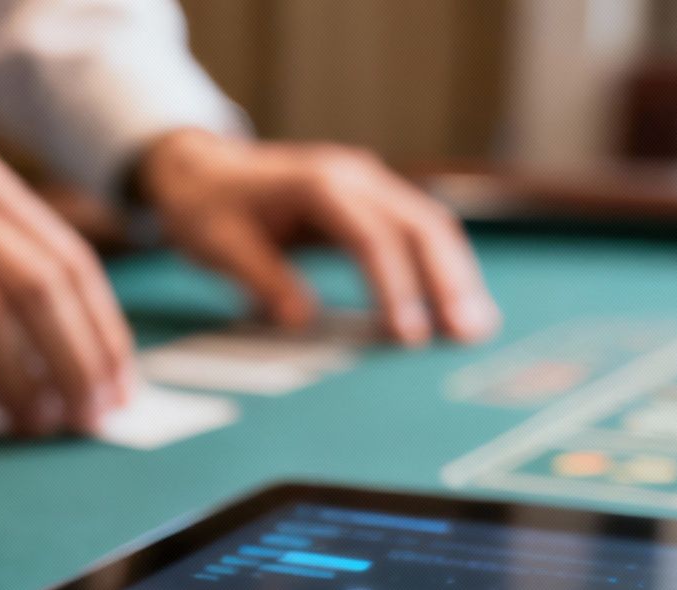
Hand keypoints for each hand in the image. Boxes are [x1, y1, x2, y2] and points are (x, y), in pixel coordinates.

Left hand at [136, 129, 499, 345]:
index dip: (395, 287)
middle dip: (448, 281)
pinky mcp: (371, 199)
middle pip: (419, 224)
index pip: (372, 237)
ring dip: (455, 274)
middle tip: (467, 334)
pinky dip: (439, 265)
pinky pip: (416, 229)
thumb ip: (261, 279)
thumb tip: (302, 321)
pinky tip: (455, 303)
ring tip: (476, 327)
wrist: (200, 168)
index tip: (408, 334)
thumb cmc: (208, 207)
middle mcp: (354, 176)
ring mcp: (368, 183)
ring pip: (429, 224)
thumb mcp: (219, 245)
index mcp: (318, 184)